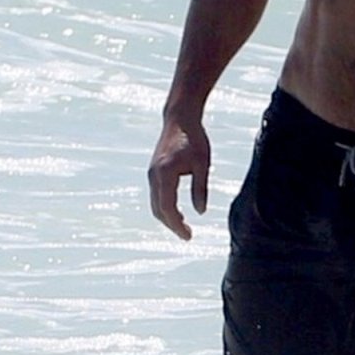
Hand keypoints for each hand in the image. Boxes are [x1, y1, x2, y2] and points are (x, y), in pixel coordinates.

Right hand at [148, 115, 210, 239]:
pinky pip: (156, 196)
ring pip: (155, 204)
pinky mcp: (153, 171)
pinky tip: (178, 213)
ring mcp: (151, 174)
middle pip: (158, 209)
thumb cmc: (194, 138)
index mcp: (165, 174)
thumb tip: (200, 212)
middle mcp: (154, 176)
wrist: (180, 118)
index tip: (188, 236)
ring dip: (167, 217)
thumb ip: (200, 188)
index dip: (177, 225)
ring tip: (184, 227)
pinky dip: (164, 207)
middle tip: (187, 236)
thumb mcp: (202, 164)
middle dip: (171, 225)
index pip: (167, 208)